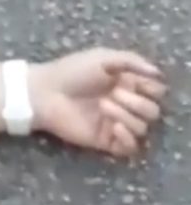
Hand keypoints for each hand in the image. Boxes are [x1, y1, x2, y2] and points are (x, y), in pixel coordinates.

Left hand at [29, 48, 166, 157]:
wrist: (46, 93)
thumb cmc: (72, 71)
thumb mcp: (102, 57)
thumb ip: (131, 60)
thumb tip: (157, 73)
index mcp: (125, 82)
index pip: (154, 90)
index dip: (151, 88)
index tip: (136, 82)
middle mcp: (124, 103)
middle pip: (152, 111)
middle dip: (137, 102)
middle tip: (114, 94)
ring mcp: (116, 122)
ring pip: (143, 128)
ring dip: (127, 116)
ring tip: (104, 106)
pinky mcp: (106, 141)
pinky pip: (131, 147)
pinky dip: (128, 138)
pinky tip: (113, 127)